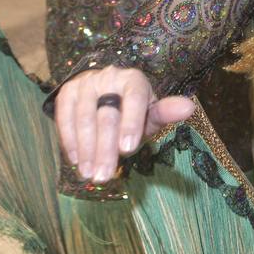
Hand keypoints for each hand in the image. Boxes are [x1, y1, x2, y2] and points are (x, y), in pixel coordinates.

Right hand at [53, 66, 195, 182]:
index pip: (133, 99)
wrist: (104, 92)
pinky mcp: (67, 92)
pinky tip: (75, 160)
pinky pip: (65, 117)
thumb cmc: (133, 110)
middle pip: (106, 115)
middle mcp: (109, 77)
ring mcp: (85, 83)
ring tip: (89, 174)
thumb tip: (189, 108)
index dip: (131, 124)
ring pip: (84, 118)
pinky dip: (69, 140)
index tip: (128, 150)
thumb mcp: (150, 112)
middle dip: (105, 148)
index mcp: (134, 80)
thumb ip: (165, 113)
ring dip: (86, 149)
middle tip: (104, 176)